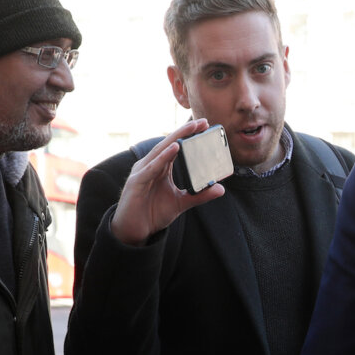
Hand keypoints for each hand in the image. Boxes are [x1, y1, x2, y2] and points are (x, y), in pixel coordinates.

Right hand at [111, 118, 225, 244]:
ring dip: (176, 139)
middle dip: (185, 132)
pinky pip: (151, 167)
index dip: (188, 135)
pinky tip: (175, 148)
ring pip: (160, 151)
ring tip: (191, 129)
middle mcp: (150, 166)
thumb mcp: (181, 203)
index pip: (175, 147)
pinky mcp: (136, 183)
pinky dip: (163, 157)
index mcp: (160, 167)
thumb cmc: (153, 213)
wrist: (134, 232)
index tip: (205, 126)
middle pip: (169, 144)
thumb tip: (220, 189)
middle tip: (203, 122)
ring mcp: (142, 173)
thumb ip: (199, 196)